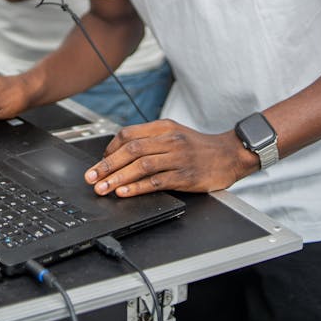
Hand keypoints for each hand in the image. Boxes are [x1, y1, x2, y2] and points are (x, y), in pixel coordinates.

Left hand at [83, 120, 247, 196]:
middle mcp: (169, 139)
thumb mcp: (175, 134)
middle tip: (91, 177)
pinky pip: (156, 181)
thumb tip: (120, 153)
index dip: (110, 149)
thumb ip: (151, 139)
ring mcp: (177, 157)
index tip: (99, 163)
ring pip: (141, 166)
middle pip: (131, 149)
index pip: (128, 134)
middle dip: (107, 165)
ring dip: (118, 178)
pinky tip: (125, 193)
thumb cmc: (199, 147)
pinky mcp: (185, 175)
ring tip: (102, 188)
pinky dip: (138, 187)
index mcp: (163, 127)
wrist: (230, 154)